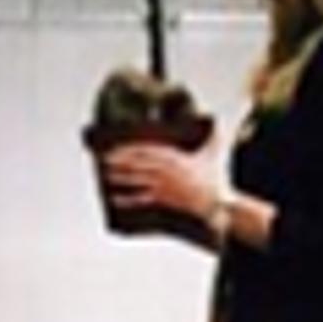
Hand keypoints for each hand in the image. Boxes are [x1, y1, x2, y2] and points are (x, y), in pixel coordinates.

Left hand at [100, 144, 222, 241]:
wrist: (217, 201)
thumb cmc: (214, 178)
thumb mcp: (213, 153)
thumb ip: (213, 136)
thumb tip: (218, 120)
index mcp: (174, 156)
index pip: (145, 150)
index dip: (128, 148)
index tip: (116, 147)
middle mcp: (166, 170)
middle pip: (137, 163)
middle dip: (119, 161)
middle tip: (105, 160)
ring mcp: (163, 185)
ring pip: (136, 180)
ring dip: (119, 177)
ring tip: (106, 175)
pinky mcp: (163, 201)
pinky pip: (141, 200)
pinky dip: (126, 199)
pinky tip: (115, 199)